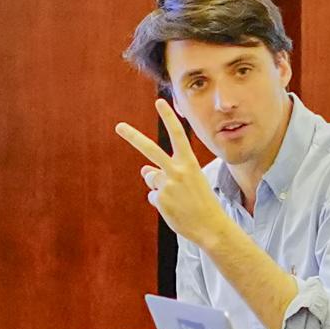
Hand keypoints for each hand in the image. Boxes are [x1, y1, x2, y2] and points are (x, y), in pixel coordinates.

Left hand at [113, 101, 230, 245]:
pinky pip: (153, 197)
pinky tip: (175, 210)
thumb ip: (167, 172)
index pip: (178, 135)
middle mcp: (177, 171)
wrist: (211, 226)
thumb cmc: (202, 202)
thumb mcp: (190, 182)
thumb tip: (143, 170)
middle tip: (119, 126)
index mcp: (189, 163)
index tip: (159, 102)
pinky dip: (162, 203)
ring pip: (151, 178)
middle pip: (151, 150)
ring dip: (158, 186)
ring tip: (178, 198)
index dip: (168, 118)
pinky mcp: (160, 200)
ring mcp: (167, 186)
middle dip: (133, 136)